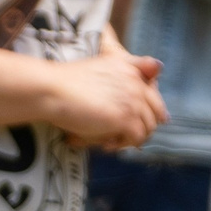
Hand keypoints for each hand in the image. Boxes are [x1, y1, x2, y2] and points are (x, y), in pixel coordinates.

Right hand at [44, 32, 166, 149]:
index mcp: (129, 67)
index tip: (143, 121)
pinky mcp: (125, 119)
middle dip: (144, 126)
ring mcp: (132, 101)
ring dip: (132, 138)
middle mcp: (135, 82)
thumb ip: (126, 69)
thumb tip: (157, 68)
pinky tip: (106, 143)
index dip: (150, 109)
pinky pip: (136, 139)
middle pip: (156, 112)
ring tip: (112, 140)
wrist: (53, 90)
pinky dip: (123, 144)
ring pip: (148, 128)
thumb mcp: (100, 66)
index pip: (153, 92)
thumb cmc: (68, 80)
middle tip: (126, 136)